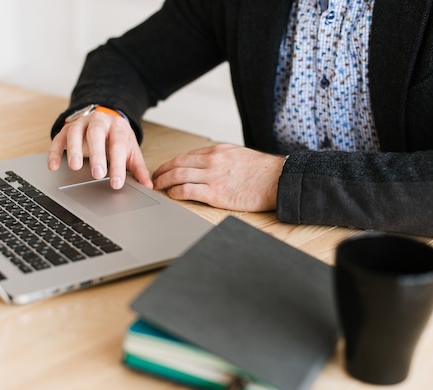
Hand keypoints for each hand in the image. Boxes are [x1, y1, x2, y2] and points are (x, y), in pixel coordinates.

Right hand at [47, 109, 152, 189]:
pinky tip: (53, 166)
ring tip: (75, 166)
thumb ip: (138, 168)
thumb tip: (148, 186)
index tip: (117, 183)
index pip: (118, 145)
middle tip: (98, 174)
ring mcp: (81, 123)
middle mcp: (99, 122)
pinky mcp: (66, 129)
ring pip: (75, 132)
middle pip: (96, 134)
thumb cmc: (117, 138)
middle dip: (97, 154)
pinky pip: (58, 138)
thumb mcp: (130, 150)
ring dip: (74, 149)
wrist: (105, 117)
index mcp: (117, 127)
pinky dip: (54, 152)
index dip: (118, 165)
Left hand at [152, 144, 283, 211]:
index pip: (187, 155)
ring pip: (179, 175)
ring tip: (158, 187)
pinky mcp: (215, 193)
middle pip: (178, 163)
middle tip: (154, 178)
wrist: (278, 179)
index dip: (172, 162)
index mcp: (218, 151)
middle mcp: (212, 161)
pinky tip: (172, 195)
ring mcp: (213, 176)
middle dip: (162, 171)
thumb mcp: (240, 156)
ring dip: (164, 181)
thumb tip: (212, 166)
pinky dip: (176, 192)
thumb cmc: (264, 172)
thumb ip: (224, 159)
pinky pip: (187, 190)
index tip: (165, 168)